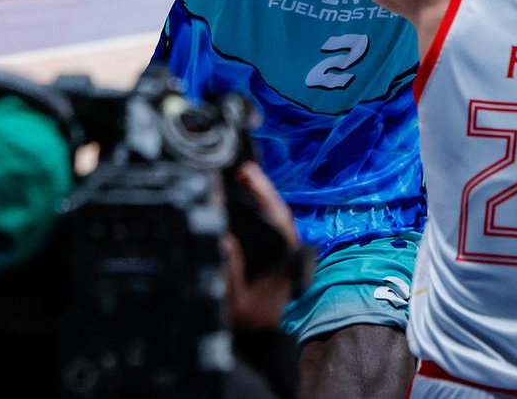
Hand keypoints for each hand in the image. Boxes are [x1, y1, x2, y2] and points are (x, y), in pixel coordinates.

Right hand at [222, 162, 301, 331]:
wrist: (269, 348)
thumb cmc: (257, 328)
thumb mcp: (237, 303)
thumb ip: (231, 273)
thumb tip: (225, 240)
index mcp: (287, 259)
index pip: (278, 216)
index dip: (263, 191)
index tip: (246, 173)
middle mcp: (291, 253)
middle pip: (277, 212)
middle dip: (259, 189)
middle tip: (240, 168)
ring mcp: (286, 256)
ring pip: (275, 220)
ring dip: (259, 200)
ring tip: (239, 179)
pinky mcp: (279, 261)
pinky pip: (270, 231)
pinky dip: (258, 215)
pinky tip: (243, 207)